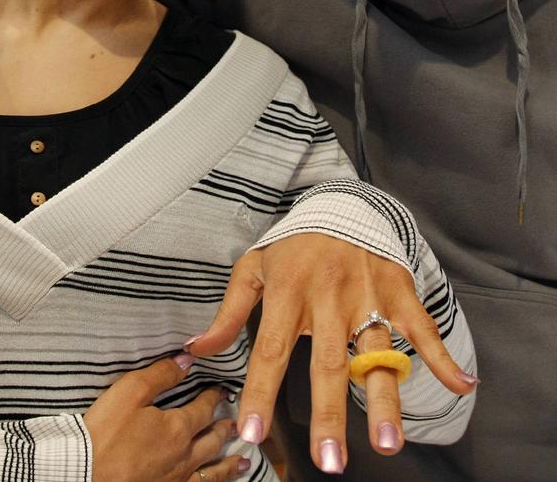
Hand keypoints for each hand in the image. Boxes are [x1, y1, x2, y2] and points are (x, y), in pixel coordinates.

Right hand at [84, 353, 249, 481]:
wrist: (82, 475)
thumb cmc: (103, 433)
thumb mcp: (130, 391)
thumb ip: (162, 373)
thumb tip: (187, 359)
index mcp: (177, 428)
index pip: (204, 409)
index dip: (215, 398)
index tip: (223, 392)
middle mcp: (183, 457)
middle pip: (212, 441)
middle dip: (225, 429)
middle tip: (236, 423)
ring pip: (211, 473)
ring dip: (229, 464)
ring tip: (243, 461)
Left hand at [184, 235, 477, 472]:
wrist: (340, 204)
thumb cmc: (292, 246)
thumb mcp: (253, 268)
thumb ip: (229, 312)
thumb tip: (196, 349)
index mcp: (287, 291)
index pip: (269, 348)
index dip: (260, 390)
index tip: (251, 432)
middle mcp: (328, 296)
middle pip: (328, 361)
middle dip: (328, 413)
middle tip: (330, 462)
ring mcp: (367, 294)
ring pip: (376, 351)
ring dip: (385, 398)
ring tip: (388, 442)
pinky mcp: (397, 289)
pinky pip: (421, 325)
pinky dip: (442, 355)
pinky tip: (463, 385)